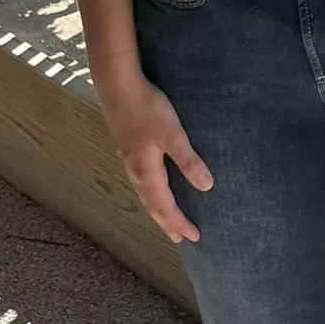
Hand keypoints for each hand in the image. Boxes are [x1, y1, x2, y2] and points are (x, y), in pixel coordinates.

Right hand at [94, 63, 213, 243]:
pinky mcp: (126, 147)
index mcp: (146, 171)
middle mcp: (135, 170)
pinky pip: (140, 180)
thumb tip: (206, 187)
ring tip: (165, 218)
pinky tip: (152, 184)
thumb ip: (189, 161)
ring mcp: (128, 159)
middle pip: (151, 205)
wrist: (117, 85)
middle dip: (166, 222)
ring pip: (144, 193)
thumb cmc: (147, 108)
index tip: (194, 237)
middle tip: (180, 238)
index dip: (179, 223)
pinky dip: (149, 192)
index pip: (165, 206)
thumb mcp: (173, 134)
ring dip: (156, 209)